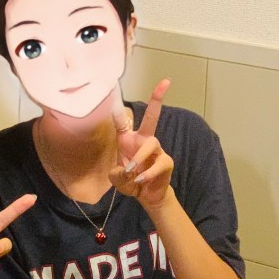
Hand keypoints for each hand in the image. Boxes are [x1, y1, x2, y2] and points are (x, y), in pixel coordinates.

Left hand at [109, 79, 173, 208]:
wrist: (146, 196)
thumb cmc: (130, 181)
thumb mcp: (117, 179)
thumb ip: (118, 174)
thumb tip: (128, 171)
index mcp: (128, 140)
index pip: (122, 122)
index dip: (116, 109)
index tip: (113, 89)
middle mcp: (143, 140)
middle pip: (151, 116)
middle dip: (157, 99)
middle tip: (165, 82)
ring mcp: (156, 150)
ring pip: (151, 144)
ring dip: (139, 158)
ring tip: (131, 172)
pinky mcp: (166, 162)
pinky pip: (158, 163)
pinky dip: (147, 174)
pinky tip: (140, 181)